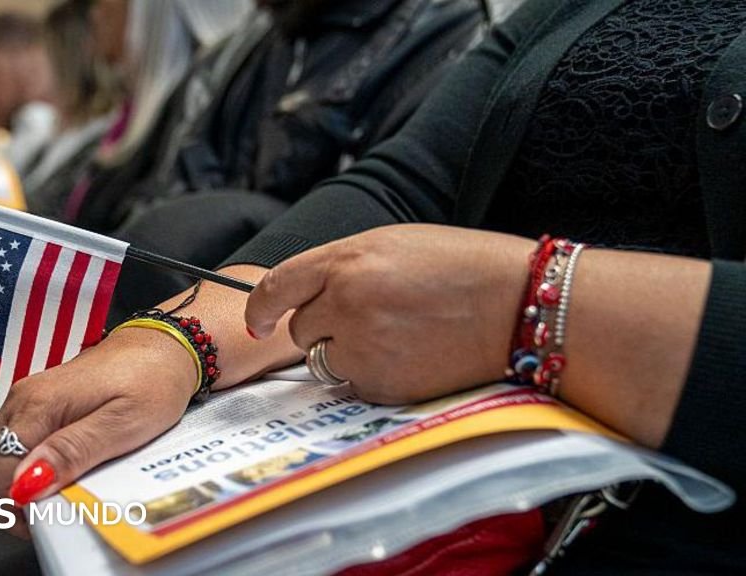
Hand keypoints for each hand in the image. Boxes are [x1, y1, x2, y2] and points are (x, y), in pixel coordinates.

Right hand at [0, 327, 197, 535]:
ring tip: (45, 502)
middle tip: (44, 517)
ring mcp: (24, 400)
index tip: (45, 518)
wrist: (162, 349)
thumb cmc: (151, 382)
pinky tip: (46, 478)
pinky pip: (8, 444)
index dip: (13, 505)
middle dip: (5, 501)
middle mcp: (22, 400)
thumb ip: (73, 451)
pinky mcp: (34, 404)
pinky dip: (16, 469)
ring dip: (7, 487)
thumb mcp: (123, 424)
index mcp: (39, 405)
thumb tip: (27, 483)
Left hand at [245, 224, 535, 403]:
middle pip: (301, 330)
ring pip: (326, 361)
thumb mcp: (393, 245)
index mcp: (347, 261)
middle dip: (322, 329)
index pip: (278, 286)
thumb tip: (311, 292)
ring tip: (396, 336)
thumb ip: (344, 267)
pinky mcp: (382, 384)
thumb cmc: (462, 268)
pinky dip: (374, 376)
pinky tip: (411, 356)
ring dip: (346, 354)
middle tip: (369, 320)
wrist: (516, 305)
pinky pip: (356, 385)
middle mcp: (345, 303)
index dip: (261, 308)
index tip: (258, 321)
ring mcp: (362, 346)